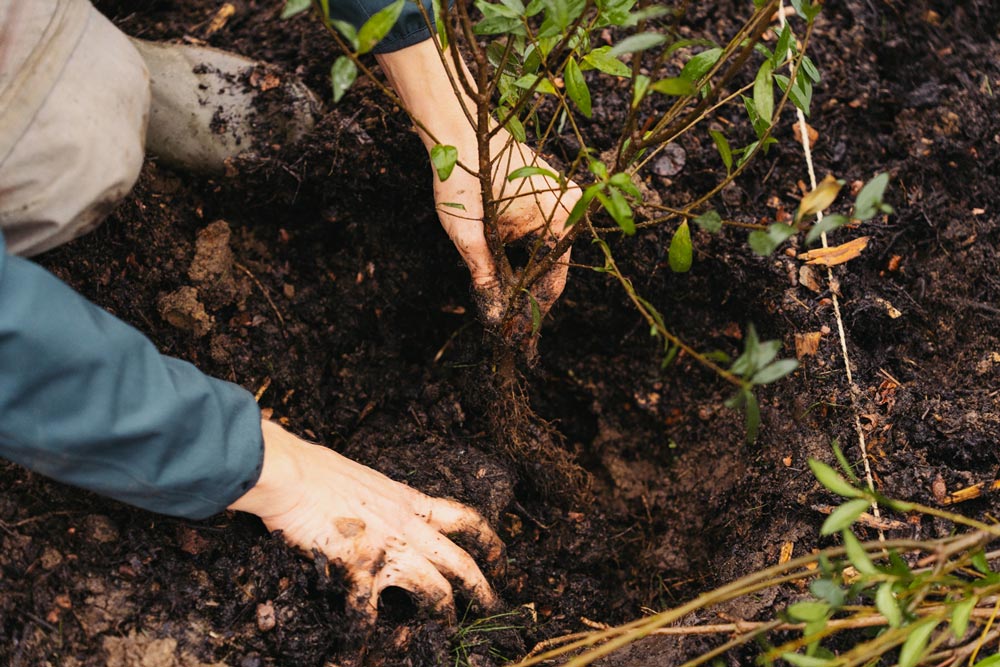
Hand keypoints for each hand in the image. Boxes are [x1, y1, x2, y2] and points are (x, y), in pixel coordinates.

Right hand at [229, 420, 503, 623]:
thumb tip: (381, 506)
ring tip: (447, 633)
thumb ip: (381, 500)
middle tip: (493, 606)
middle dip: (482, 588)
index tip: (500, 555)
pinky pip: (368, 615)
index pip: (463, 517)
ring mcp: (387, 550)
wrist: (291, 474)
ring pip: (434, 590)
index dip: (487, 538)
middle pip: (460, 562)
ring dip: (443, 616)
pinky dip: (363, 640)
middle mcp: (407, 526)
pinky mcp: (359, 570)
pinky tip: (358, 657)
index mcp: (409, 502)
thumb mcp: (365, 480)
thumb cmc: (318, 470)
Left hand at [434, 133, 579, 330]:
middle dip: (530, 298)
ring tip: (508, 305)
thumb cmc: (464, 178)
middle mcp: (571, 208)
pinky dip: (525, 254)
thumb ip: (486, 279)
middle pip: (551, 269)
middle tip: (512, 327)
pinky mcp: (547, 192)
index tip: (520, 336)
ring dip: (526, 277)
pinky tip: (508, 273)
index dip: (533, 311)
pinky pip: (542, 234)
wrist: (458, 130)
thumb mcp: (470, 237)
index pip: (554, 281)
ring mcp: (562, 198)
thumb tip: (496, 317)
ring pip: (546, 253)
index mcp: (563, 219)